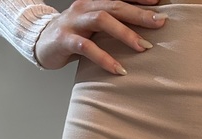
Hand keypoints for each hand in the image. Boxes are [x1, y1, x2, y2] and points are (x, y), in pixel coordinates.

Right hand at [35, 0, 166, 74]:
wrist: (41, 43)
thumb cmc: (76, 36)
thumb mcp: (96, 28)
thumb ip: (115, 26)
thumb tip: (147, 34)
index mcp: (94, 2)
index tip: (160, 2)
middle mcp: (84, 7)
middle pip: (114, 5)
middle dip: (139, 14)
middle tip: (159, 23)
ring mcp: (74, 22)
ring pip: (101, 20)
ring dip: (125, 33)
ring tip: (144, 47)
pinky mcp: (65, 40)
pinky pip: (86, 47)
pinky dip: (104, 58)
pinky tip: (119, 69)